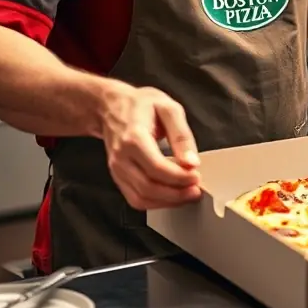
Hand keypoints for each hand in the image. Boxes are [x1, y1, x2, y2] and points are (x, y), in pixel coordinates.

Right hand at [100, 83, 201, 210]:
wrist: (111, 106)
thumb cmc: (140, 105)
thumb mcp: (168, 108)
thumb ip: (181, 135)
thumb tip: (192, 162)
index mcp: (134, 138)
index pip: (156, 168)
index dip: (179, 178)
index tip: (197, 176)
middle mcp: (121, 157)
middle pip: (148, 187)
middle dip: (176, 194)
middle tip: (196, 190)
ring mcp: (117, 169)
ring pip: (141, 198)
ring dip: (167, 201)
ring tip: (187, 194)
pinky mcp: (118, 177)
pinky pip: (135, 199)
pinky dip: (155, 203)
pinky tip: (171, 195)